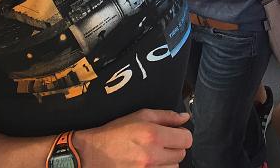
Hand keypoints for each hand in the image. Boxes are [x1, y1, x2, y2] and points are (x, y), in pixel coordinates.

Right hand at [74, 108, 191, 166]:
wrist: (93, 154)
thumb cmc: (115, 133)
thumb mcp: (141, 116)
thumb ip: (166, 116)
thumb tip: (185, 117)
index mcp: (154, 135)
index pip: (186, 139)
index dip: (182, 135)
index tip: (175, 134)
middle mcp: (152, 155)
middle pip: (181, 154)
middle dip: (174, 148)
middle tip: (161, 144)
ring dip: (167, 161)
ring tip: (153, 155)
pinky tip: (149, 163)